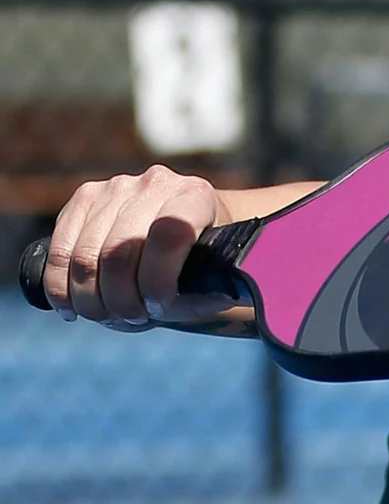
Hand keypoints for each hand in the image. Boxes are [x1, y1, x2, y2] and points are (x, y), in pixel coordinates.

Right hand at [42, 165, 232, 326]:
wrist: (181, 234)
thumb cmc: (200, 261)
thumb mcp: (214, 277)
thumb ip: (211, 290)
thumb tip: (214, 295)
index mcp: (194, 196)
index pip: (169, 235)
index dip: (157, 279)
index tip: (158, 307)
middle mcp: (153, 185)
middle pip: (119, 250)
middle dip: (121, 298)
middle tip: (132, 317)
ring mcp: (114, 188)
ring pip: (85, 256)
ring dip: (92, 300)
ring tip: (109, 315)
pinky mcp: (82, 199)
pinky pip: (59, 250)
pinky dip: (60, 288)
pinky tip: (73, 309)